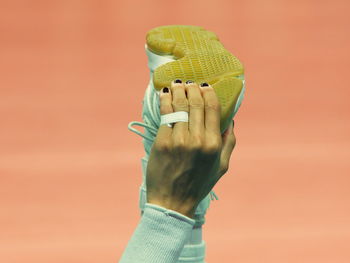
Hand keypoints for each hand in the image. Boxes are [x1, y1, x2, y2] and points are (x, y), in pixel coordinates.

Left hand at [146, 80, 235, 218]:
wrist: (172, 202)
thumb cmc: (198, 185)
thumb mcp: (221, 167)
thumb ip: (229, 143)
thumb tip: (230, 121)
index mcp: (214, 144)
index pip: (213, 109)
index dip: (209, 93)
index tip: (205, 85)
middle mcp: (198, 139)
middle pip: (195, 104)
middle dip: (192, 88)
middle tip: (189, 82)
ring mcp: (178, 140)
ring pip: (179, 106)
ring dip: (178, 90)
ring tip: (177, 83)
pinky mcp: (162, 142)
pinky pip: (165, 115)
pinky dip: (165, 101)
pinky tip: (165, 94)